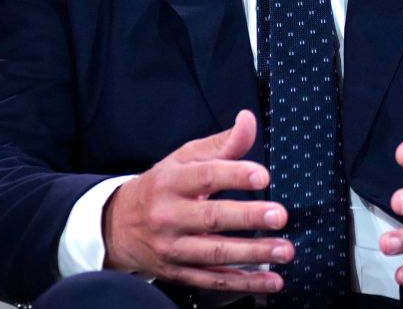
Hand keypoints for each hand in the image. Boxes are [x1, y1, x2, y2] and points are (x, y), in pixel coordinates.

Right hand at [102, 110, 292, 294]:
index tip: (262, 176)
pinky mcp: (179, 273)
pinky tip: (270, 280)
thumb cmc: (161, 187)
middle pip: (211, 218)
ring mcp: (173, 248)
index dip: (234, 175)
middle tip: (279, 215)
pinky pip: (214, 280)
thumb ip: (221, 144)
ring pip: (214, 253)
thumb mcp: (184, 159)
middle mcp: (169, 216)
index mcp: (171, 182)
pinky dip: (244, 282)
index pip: (205, 176)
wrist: (119, 225)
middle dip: (248, 217)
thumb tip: (248, 121)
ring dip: (253, 254)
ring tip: (284, 250)